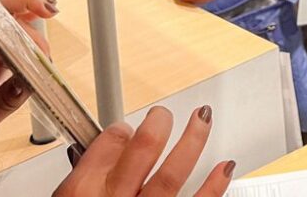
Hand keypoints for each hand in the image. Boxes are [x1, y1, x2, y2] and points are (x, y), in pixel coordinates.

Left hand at [0, 0, 57, 170]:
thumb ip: (3, 103)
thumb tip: (29, 81)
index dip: (24, 31)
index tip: (42, 43)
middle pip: (4, 16)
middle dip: (29, 10)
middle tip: (50, 16)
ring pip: (9, 21)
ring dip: (30, 12)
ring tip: (50, 13)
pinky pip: (14, 37)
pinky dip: (30, 28)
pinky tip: (42, 29)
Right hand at [54, 106, 233, 196]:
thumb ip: (88, 177)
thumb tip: (109, 147)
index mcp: (82, 193)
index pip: (109, 143)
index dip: (122, 129)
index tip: (128, 129)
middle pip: (143, 149)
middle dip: (158, 124)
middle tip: (164, 116)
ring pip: (173, 173)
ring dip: (192, 142)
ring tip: (202, 120)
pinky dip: (215, 186)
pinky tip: (224, 167)